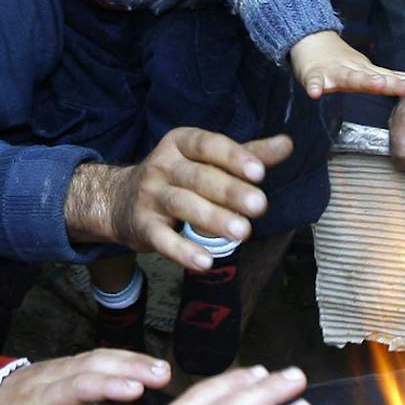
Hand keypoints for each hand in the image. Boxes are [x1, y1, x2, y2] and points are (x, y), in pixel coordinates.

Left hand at [0, 350, 171, 404]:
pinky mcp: (67, 365)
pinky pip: (98, 357)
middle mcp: (52, 376)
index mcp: (39, 400)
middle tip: (164, 376)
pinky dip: (124, 359)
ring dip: (132, 360)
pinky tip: (146, 366)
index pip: (76, 387)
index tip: (136, 390)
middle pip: (94, 364)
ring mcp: (60, 366)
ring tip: (163, 371)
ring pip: (99, 356)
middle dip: (131, 367)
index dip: (106, 386)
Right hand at [67, 129, 294, 271]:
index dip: (232, 157)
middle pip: (198, 177)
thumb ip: (248, 154)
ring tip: (242, 233)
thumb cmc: (176, 177)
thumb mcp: (206, 160)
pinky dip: (182, 251)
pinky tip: (205, 261)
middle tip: (259, 206)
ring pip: (182, 205)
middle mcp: (163, 166)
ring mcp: (150, 196)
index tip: (259, 171)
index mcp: (181, 144)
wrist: (117, 200)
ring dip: (212, 218)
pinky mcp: (143, 227)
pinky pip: (162, 239)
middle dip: (230, 191)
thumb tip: (287, 144)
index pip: (207, 145)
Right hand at [288, 31, 404, 99]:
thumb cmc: (337, 60)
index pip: (392, 80)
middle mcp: (354, 72)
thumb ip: (387, 75)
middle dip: (394, 84)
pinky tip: (315, 93)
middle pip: (376, 78)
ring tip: (377, 84)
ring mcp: (334, 72)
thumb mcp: (364, 68)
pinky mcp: (313, 74)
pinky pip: (314, 82)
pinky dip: (314, 86)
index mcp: (366, 74)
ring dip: (363, 80)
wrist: (310, 41)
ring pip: (350, 78)